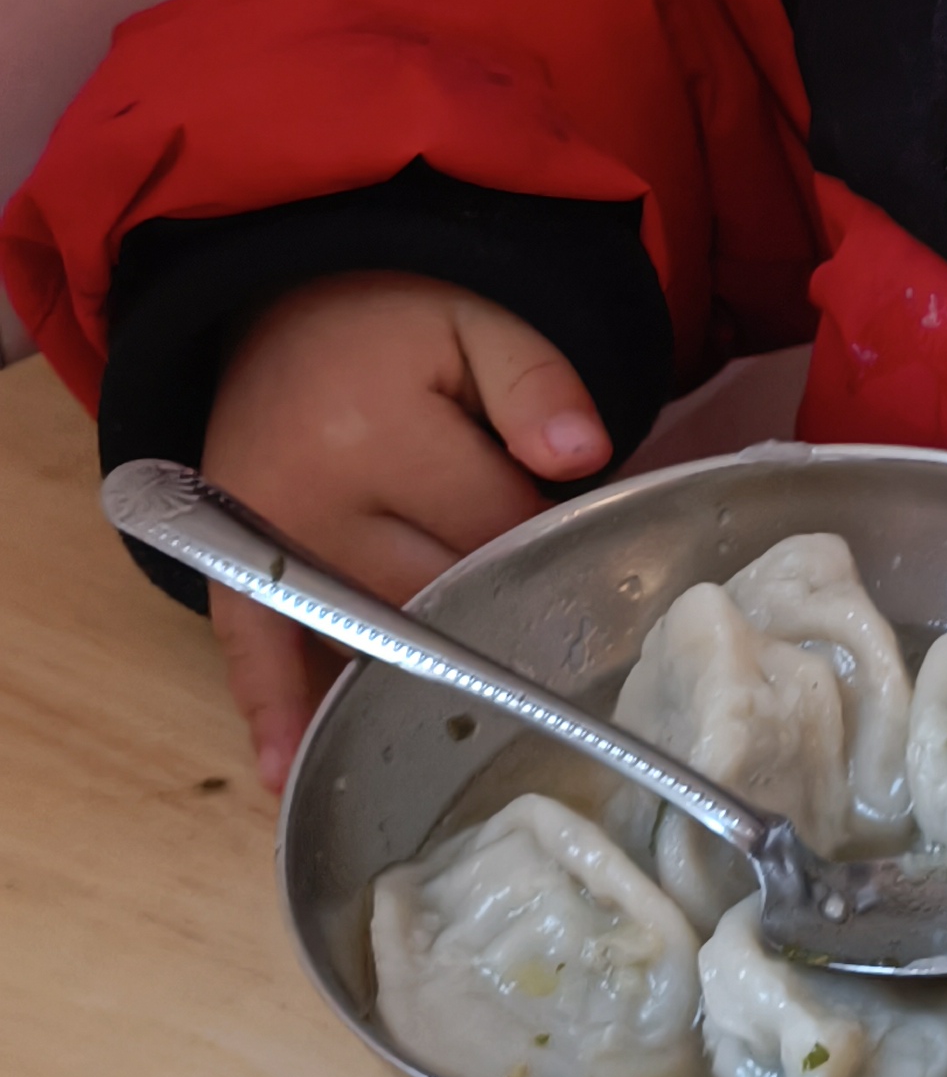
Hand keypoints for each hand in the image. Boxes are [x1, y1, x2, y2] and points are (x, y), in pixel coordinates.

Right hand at [196, 273, 608, 792]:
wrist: (281, 305)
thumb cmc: (398, 321)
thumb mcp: (481, 319)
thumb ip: (538, 380)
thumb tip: (579, 454)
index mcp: (382, 436)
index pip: (497, 532)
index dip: (548, 552)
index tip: (585, 565)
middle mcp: (314, 503)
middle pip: (435, 596)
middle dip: (495, 609)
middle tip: (549, 632)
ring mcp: (264, 544)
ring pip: (366, 635)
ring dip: (413, 673)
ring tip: (467, 733)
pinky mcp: (230, 568)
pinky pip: (249, 650)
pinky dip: (273, 708)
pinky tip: (288, 770)